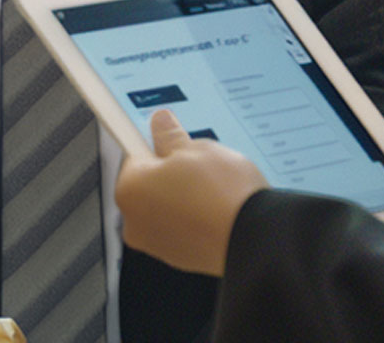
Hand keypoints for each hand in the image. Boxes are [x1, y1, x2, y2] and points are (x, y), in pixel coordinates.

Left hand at [115, 109, 266, 276]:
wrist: (254, 237)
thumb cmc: (221, 194)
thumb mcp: (195, 149)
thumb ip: (171, 136)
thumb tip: (161, 123)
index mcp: (129, 190)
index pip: (135, 158)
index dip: (157, 146)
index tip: (171, 142)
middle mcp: (136, 224)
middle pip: (150, 186)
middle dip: (171, 175)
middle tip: (199, 166)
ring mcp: (159, 246)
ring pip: (168, 209)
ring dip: (185, 198)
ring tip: (214, 189)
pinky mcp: (183, 260)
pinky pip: (184, 229)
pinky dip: (197, 219)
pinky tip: (219, 209)